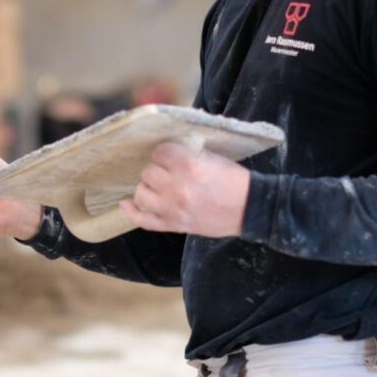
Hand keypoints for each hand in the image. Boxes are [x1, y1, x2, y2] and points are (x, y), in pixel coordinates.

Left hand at [119, 141, 250, 237]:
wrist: (249, 209)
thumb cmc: (233, 180)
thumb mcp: (212, 157)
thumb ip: (187, 154)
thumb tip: (163, 151)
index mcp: (189, 166)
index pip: (160, 152)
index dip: (164, 152)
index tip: (169, 155)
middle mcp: (177, 187)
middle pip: (148, 172)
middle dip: (157, 169)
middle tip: (167, 171)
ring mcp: (172, 209)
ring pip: (141, 193)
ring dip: (147, 187)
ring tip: (157, 186)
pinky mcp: (173, 225)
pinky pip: (142, 219)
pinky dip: (132, 210)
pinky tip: (127, 202)